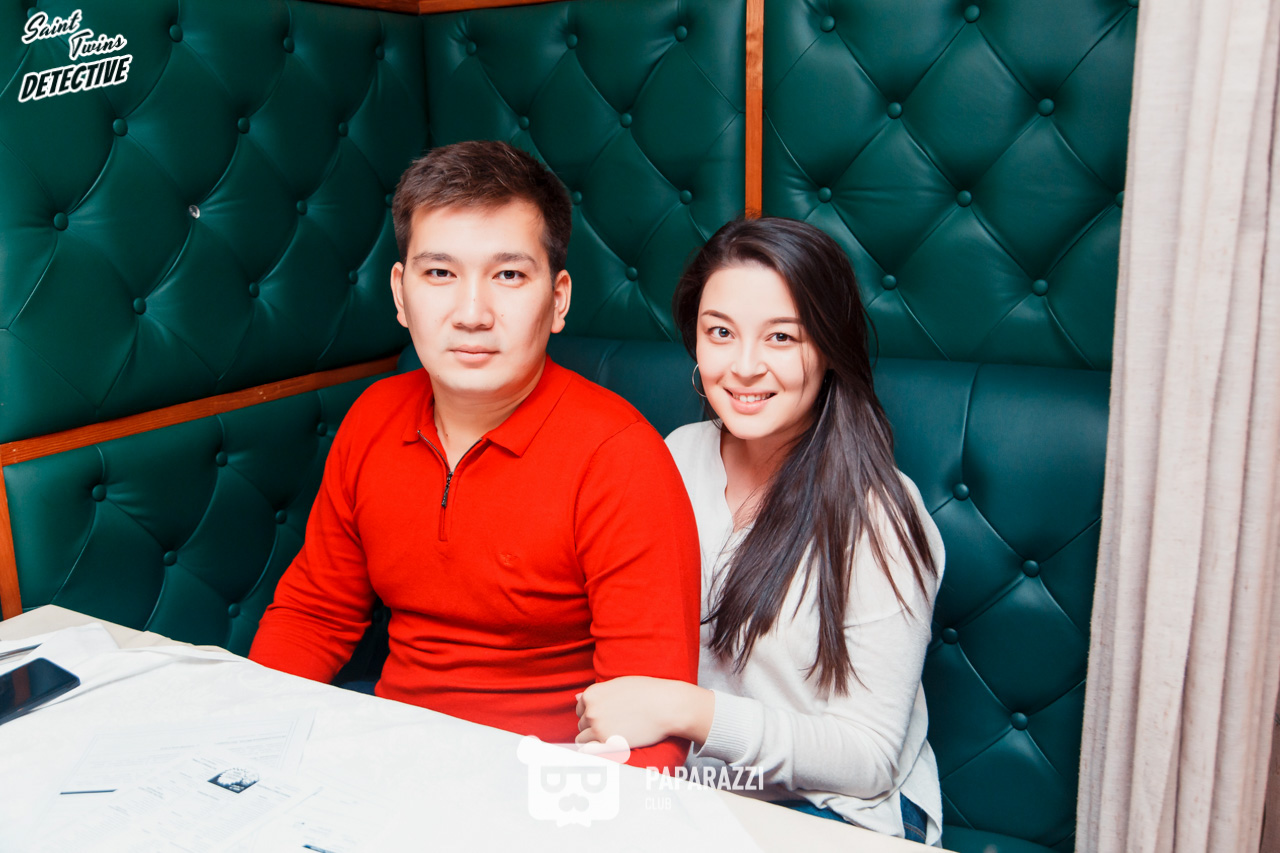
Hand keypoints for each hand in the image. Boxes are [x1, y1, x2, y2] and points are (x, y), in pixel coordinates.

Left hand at [575, 676, 712, 747]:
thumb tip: (576, 698)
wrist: (666, 706)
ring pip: (583, 739)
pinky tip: (611, 745)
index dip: (593, 713)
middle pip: (582, 724)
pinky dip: (598, 750)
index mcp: (592, 694)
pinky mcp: (608, 744)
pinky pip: (591, 751)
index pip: (580, 709)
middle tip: (616, 725)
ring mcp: (598, 728)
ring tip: (614, 735)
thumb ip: (597, 693)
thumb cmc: (647, 692)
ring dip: (594, 739)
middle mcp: (591, 710)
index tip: (608, 715)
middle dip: (594, 726)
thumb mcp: (619, 684)